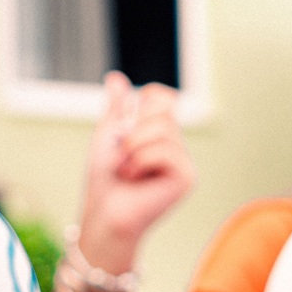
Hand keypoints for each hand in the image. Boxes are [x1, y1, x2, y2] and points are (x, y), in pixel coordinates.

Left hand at [78, 72, 194, 264]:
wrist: (105, 214)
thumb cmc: (105, 180)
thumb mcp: (107, 136)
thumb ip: (115, 108)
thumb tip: (116, 78)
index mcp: (161, 134)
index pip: (163, 97)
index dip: (143, 102)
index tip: (123, 126)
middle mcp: (177, 146)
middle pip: (164, 110)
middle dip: (133, 129)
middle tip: (122, 154)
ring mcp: (185, 162)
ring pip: (163, 129)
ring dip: (132, 147)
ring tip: (126, 169)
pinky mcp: (187, 177)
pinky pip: (165, 150)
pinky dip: (140, 160)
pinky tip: (135, 177)